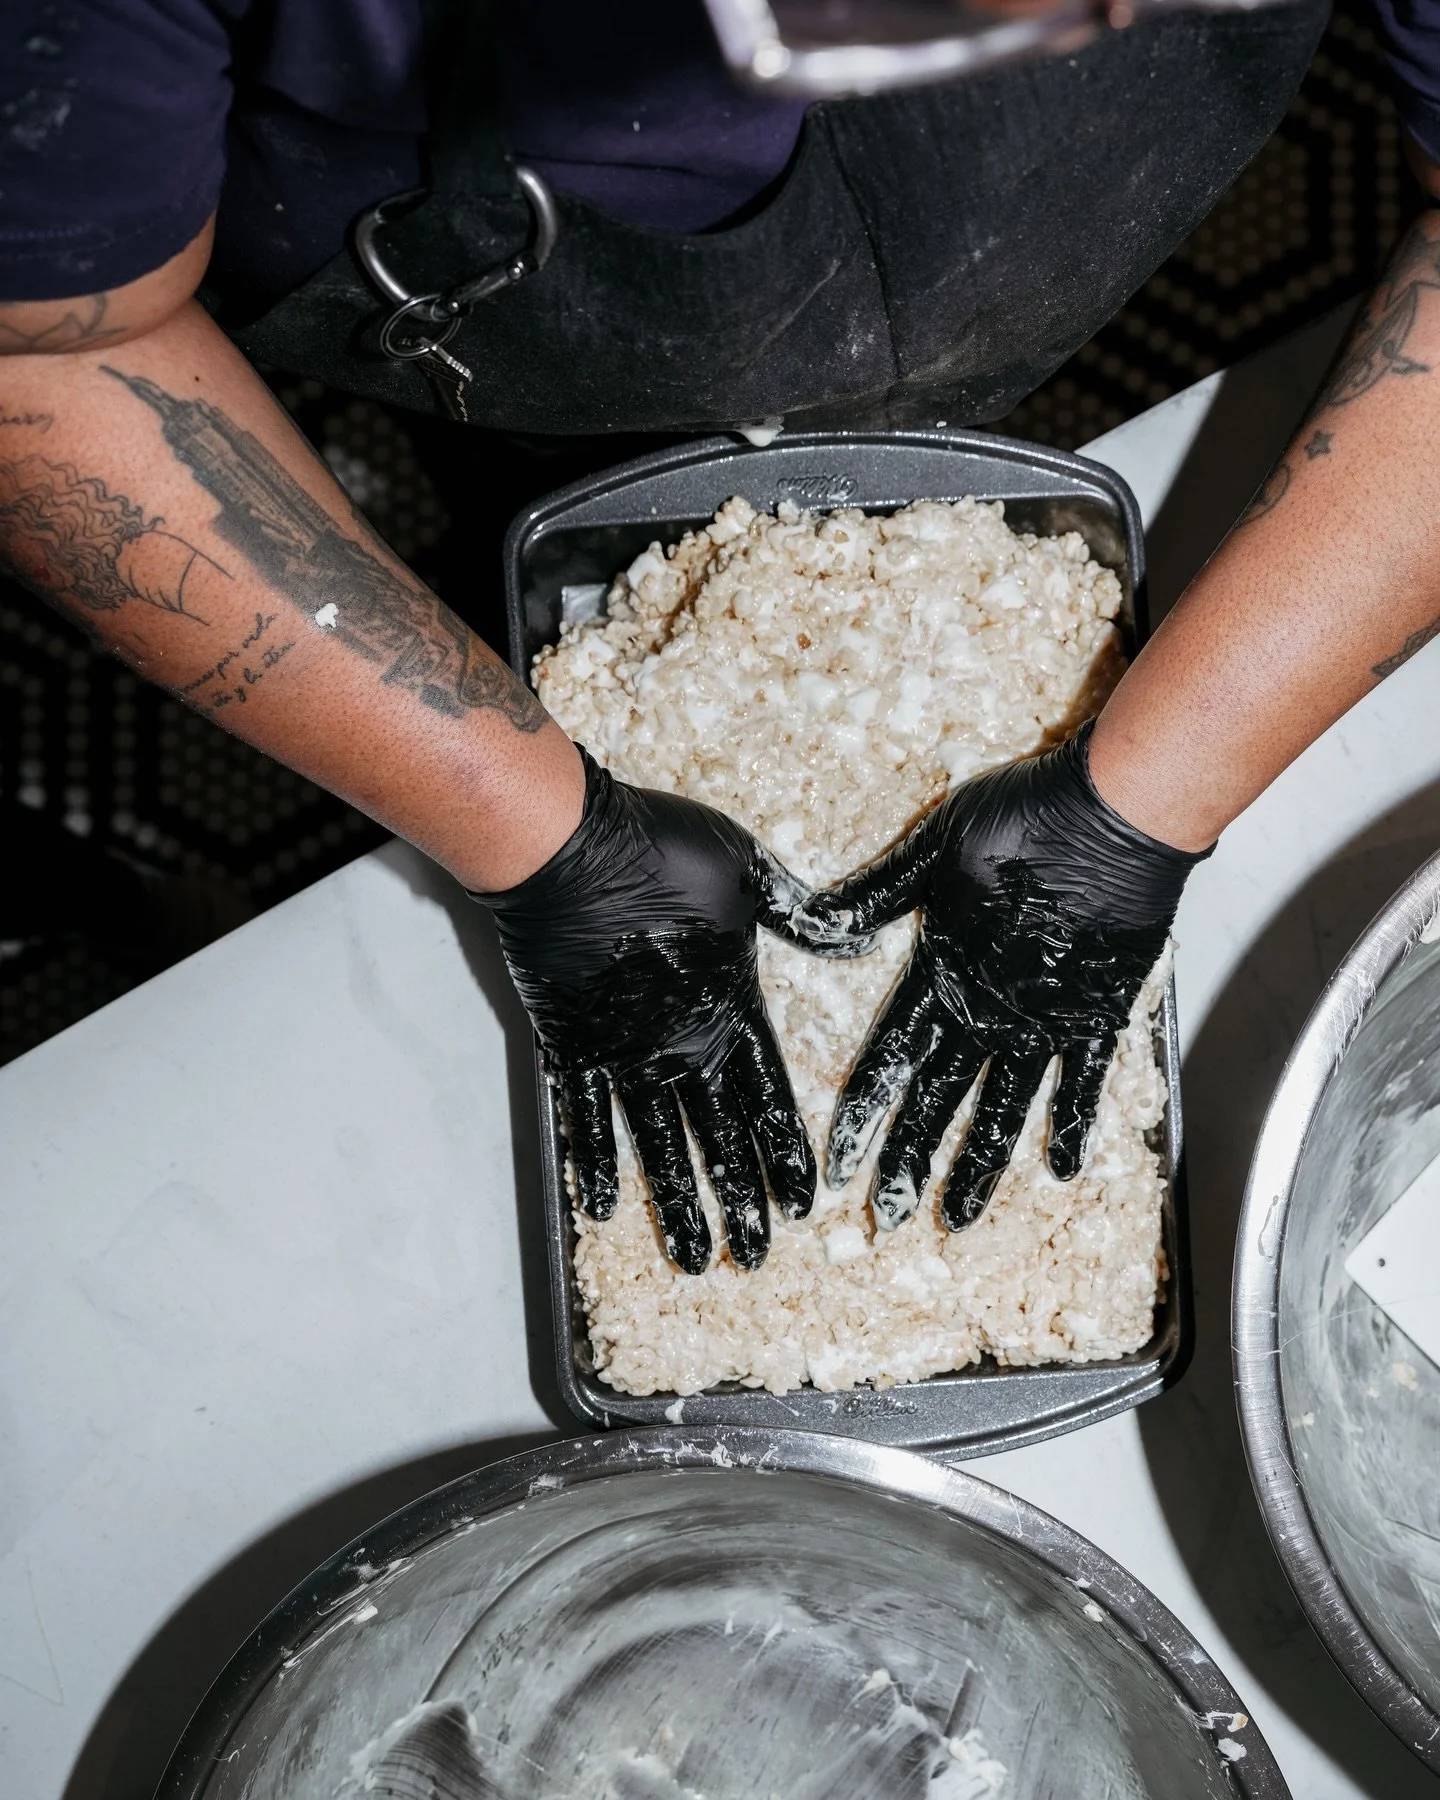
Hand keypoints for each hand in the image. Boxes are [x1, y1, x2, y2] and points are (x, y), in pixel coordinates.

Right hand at [473, 750, 816, 1272]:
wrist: (566, 847)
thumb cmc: (660, 849)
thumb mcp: (749, 871)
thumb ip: (803, 916)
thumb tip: (863, 943)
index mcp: (731, 1007)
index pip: (770, 1099)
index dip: (786, 1153)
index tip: (802, 1203)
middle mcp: (680, 1045)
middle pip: (717, 1140)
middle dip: (739, 1201)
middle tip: (754, 1256)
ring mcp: (622, 1052)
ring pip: (655, 1147)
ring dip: (675, 1204)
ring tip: (692, 1258)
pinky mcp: (569, 1046)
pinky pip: (583, 1120)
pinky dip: (591, 1164)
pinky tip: (600, 1208)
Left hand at [795, 725, 1206, 1230]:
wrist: (1114, 819)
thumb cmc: (1023, 819)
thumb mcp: (931, 848)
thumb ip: (875, 894)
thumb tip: (815, 923)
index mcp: (942, 974)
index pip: (889, 1059)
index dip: (864, 1114)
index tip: (843, 1166)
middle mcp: (989, 1012)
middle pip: (940, 1101)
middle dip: (911, 1160)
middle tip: (890, 1214)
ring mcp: (1046, 1020)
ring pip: (1005, 1109)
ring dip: (981, 1164)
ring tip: (960, 1216)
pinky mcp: (1099, 1014)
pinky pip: (1084, 1085)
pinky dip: (1073, 1126)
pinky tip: (1064, 1168)